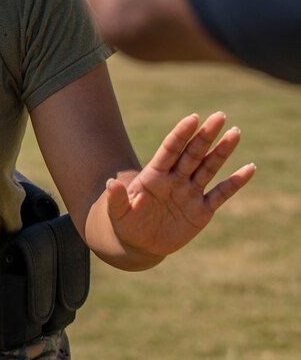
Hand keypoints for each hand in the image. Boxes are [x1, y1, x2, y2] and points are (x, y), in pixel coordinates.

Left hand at [106, 112, 254, 258]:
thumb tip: (109, 184)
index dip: (180, 134)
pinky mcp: (201, 210)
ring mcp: (189, 193)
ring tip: (235, 133)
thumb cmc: (126, 223)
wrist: (138, 243)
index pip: (169, 150)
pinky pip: (221, 194)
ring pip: (208, 168)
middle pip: (192, 153)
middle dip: (205, 136)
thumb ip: (116, 199)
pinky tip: (249, 168)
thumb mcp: (117, 213)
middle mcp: (174, 179)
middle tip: (219, 116)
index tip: (192, 118)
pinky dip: (235, 182)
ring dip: (222, 152)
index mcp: (154, 175)